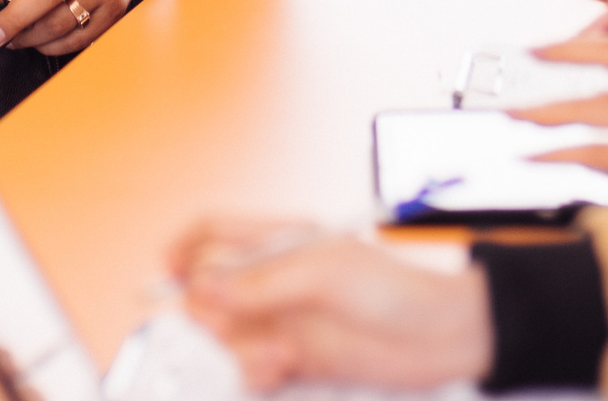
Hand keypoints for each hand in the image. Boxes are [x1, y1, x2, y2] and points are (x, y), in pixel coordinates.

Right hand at [169, 220, 490, 392]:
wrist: (441, 340)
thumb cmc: (394, 290)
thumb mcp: (323, 273)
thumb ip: (259, 282)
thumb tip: (201, 287)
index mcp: (279, 241)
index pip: (211, 233)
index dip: (182, 250)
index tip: (166, 276)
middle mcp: (273, 281)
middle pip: (206, 292)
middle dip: (209, 314)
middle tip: (231, 327)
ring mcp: (281, 320)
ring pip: (224, 336)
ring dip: (237, 349)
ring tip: (274, 355)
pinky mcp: (293, 361)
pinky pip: (248, 370)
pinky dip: (253, 374)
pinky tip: (279, 370)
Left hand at [519, 36, 607, 199]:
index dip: (573, 46)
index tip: (545, 48)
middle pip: (586, 79)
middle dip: (545, 84)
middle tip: (516, 88)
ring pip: (577, 112)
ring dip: (540, 116)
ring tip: (513, 117)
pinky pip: (584, 153)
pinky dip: (553, 154)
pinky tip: (534, 157)